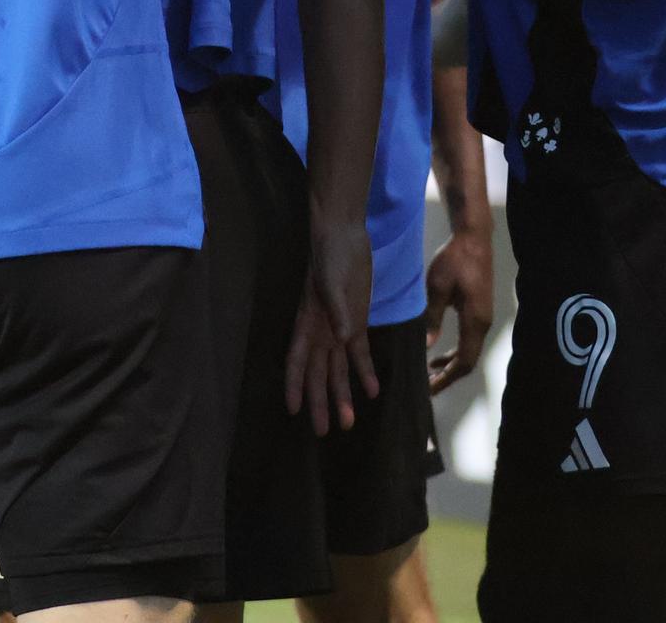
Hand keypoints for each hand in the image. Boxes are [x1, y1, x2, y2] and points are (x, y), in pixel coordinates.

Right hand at [284, 207, 377, 434]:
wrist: (343, 234)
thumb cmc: (330, 254)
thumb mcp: (331, 279)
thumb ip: (337, 309)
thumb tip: (341, 338)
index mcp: (307, 321)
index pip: (297, 359)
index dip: (294, 384)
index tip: (294, 410)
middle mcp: (319, 331)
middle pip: (317, 372)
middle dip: (320, 401)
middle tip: (323, 432)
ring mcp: (337, 328)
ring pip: (337, 369)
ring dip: (342, 394)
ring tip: (348, 423)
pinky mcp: (356, 321)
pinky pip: (359, 353)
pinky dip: (365, 372)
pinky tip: (372, 391)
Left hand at [423, 223, 494, 395]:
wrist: (474, 239)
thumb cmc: (455, 260)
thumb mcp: (438, 288)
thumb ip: (433, 318)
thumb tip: (427, 346)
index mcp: (475, 321)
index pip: (464, 361)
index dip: (448, 378)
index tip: (429, 388)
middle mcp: (483, 324)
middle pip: (469, 361)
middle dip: (449, 376)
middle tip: (426, 386)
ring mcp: (483, 318)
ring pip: (469, 351)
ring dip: (451, 364)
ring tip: (429, 372)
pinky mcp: (479, 311)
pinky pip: (468, 340)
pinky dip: (454, 351)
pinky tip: (437, 353)